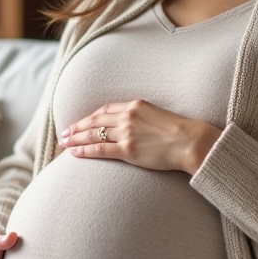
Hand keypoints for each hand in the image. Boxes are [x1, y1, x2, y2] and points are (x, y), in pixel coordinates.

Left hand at [59, 100, 221, 174]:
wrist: (192, 142)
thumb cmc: (181, 132)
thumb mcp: (159, 116)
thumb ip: (142, 118)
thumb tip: (132, 127)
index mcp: (136, 105)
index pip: (105, 109)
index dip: (90, 117)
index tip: (81, 122)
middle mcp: (128, 116)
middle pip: (95, 120)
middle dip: (77, 127)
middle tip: (65, 132)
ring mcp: (127, 133)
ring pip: (93, 134)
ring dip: (76, 139)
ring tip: (65, 143)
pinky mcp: (128, 149)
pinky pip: (99, 149)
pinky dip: (84, 151)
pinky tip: (74, 153)